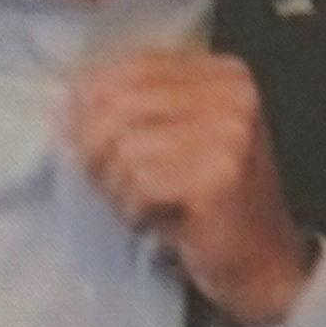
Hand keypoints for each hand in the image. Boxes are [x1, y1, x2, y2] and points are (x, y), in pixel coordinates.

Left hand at [62, 45, 316, 326]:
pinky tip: (154, 217)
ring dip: (116, 183)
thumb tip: (65, 101)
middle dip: (95, 145)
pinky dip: (134, 206)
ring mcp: (231, 132)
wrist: (260, 261)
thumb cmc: (204, 201)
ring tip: (137, 200)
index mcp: (221, 72)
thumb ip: (129, 106)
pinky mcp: (220, 174)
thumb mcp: (172, 137)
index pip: (129, 65)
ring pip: (125, 145)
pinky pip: (141, 181)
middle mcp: (232, 94)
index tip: (71, 129)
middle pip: (120, 103)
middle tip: (103, 176)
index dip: (88, 97)